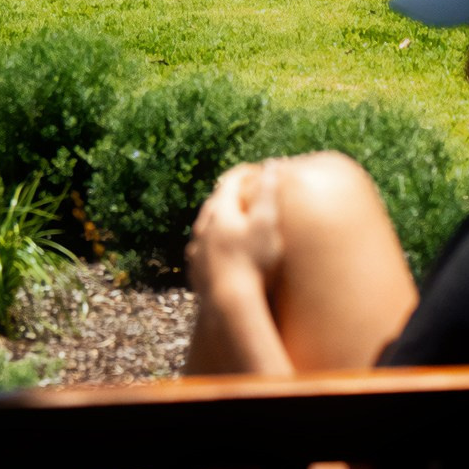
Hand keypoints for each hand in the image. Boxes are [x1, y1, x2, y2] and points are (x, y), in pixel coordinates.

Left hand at [186, 160, 286, 299]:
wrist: (229, 302)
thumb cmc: (253, 261)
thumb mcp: (266, 224)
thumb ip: (268, 193)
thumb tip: (271, 166)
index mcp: (221, 211)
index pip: (230, 182)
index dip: (245, 173)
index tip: (257, 170)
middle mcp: (204, 227)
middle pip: (215, 203)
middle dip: (229, 194)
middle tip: (244, 191)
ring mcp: (198, 249)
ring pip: (206, 226)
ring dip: (218, 219)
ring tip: (231, 221)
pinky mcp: (196, 270)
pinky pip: (202, 250)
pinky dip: (212, 244)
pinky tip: (218, 251)